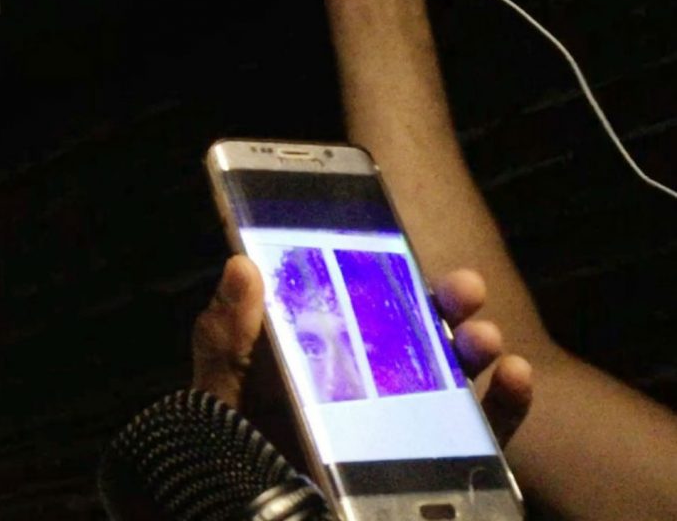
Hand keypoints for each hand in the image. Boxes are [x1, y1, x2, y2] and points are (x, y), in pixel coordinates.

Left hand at [192, 255, 533, 444]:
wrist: (250, 513)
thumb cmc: (230, 450)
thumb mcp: (221, 390)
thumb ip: (227, 335)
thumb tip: (241, 264)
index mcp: (320, 352)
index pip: (361, 300)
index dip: (391, 270)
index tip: (407, 246)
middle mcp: (369, 382)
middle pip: (420, 330)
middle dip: (448, 303)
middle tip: (466, 288)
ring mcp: (404, 424)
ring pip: (457, 375)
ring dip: (478, 347)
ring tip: (484, 339)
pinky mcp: (433, 467)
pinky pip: (484, 435)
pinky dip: (507, 405)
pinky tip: (517, 378)